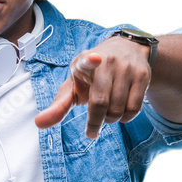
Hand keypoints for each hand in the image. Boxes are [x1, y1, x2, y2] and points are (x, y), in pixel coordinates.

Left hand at [34, 36, 152, 139]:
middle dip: (94, 123)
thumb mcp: (74, 85)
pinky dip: (125, 119)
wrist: (126, 50)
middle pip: (100, 103)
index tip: (94, 59)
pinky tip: (120, 112)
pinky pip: (134, 109)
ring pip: (118, 110)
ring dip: (110, 121)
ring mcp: (126, 68)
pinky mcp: (143, 75)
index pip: (87, 60)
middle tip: (91, 130)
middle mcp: (107, 61)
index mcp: (84, 62)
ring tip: (106, 114)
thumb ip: (58, 106)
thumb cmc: (92, 75)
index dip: (89, 61)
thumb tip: (39, 124)